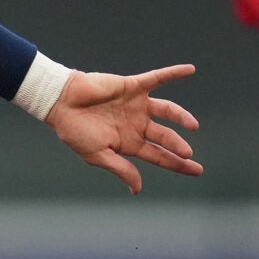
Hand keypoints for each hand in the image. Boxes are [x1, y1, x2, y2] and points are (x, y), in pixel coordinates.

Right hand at [48, 64, 201, 192]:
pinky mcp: (132, 86)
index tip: (196, 170)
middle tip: (189, 155)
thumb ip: (121, 169)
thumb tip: (138, 189)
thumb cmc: (75, 132)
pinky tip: (190, 70)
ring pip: (167, 111)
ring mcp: (136, 105)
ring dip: (181, 116)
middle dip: (179, 147)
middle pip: (165, 137)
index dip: (177, 164)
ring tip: (193, 126)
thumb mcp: (98, 156)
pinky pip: (157, 78)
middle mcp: (136, 124)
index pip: (158, 156)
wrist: (61, 103)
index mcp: (129, 143)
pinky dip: (173, 73)